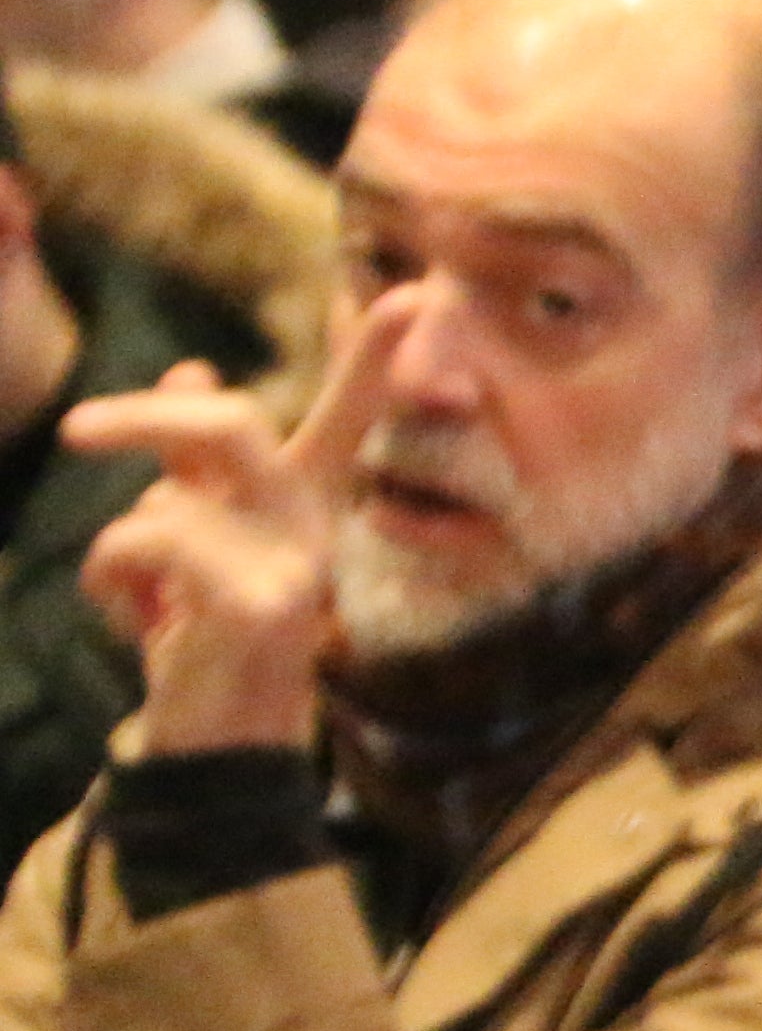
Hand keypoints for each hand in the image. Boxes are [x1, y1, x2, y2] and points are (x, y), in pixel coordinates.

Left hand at [66, 293, 403, 755]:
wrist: (209, 740)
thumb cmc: (199, 638)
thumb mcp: (190, 535)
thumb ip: (192, 460)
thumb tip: (189, 366)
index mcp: (302, 504)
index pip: (347, 416)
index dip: (376, 354)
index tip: (416, 289)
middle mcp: (313, 527)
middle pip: (226, 422)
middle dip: (143, 417)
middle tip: (76, 430)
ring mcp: (295, 565)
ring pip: (163, 502)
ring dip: (116, 551)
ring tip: (135, 602)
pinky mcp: (264, 603)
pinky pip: (146, 546)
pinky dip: (111, 583)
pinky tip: (140, 629)